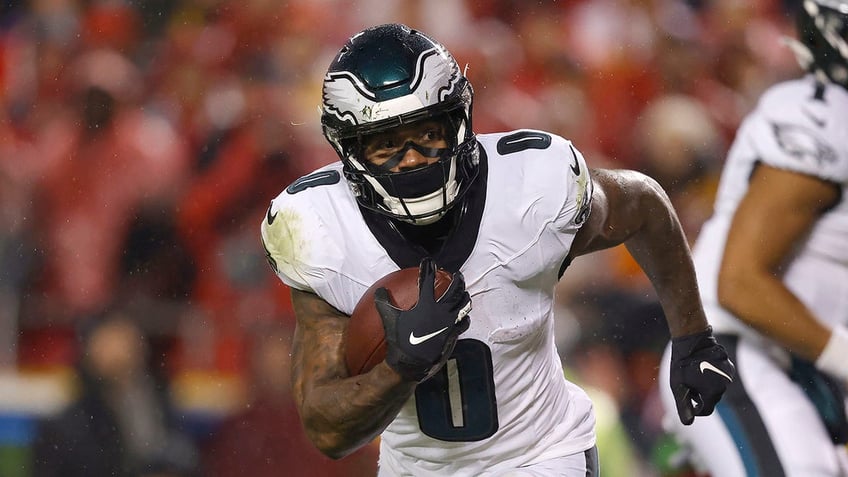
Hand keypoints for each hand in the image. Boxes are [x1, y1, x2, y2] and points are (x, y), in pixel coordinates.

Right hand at [375, 258, 470, 381]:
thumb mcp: (389, 319)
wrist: (411, 362)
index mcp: (425, 304)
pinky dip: (464, 317)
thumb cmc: (400, 340)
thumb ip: (383, 302)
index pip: (428, 280)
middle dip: (457, 280)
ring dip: (464, 296)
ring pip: (463, 304)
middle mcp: (440, 310)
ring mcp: (449, 322)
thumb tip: (380, 289)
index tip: (428, 261)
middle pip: (454, 290)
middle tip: (457, 275)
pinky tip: (464, 317)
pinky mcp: (453, 334)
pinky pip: (463, 322)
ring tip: (465, 291)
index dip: (428, 268)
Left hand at [670, 326, 734, 424]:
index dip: (695, 409)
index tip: (687, 401)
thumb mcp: (678, 387)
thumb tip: (688, 423)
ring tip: (694, 375)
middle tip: (688, 384)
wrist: (691, 340)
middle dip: (700, 396)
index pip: (706, 410)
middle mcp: (725, 385)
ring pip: (717, 388)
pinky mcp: (730, 366)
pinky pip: (721, 377)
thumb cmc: (682, 364)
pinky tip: (702, 368)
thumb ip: (684, 406)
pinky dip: (713, 377)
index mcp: (713, 392)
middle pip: (712, 399)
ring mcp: (729, 374)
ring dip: (707, 386)